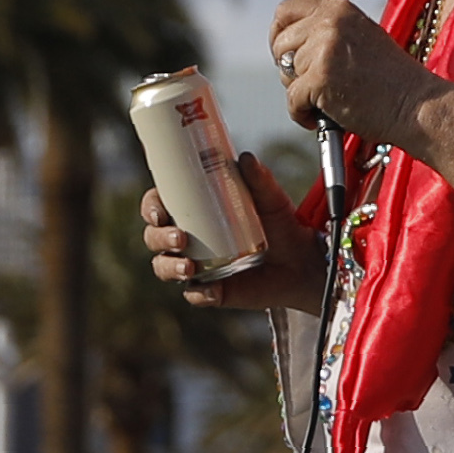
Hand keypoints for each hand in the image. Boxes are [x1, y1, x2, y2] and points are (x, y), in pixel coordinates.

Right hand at [139, 180, 325, 317]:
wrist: (303, 262)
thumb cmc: (282, 226)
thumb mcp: (272, 199)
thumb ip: (260, 179)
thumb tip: (245, 158)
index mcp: (195, 212)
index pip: (159, 206)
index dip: (150, 208)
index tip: (158, 212)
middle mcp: (190, 239)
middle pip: (154, 238)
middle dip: (159, 238)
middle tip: (180, 238)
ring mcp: (198, 267)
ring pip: (164, 267)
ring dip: (169, 267)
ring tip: (189, 268)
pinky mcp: (213, 291)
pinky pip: (195, 295)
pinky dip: (199, 293)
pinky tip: (210, 290)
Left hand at [271, 0, 453, 185]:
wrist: (417, 105)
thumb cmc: (393, 79)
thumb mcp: (362, 36)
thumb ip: (329, 32)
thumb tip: (293, 43)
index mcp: (339, 9)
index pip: (286, 10)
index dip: (279, 33)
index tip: (285, 52)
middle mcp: (328, 24)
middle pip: (280, 43)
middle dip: (289, 68)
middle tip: (312, 84)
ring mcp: (323, 51)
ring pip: (285, 74)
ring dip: (300, 92)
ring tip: (326, 100)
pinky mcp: (320, 80)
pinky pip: (292, 100)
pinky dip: (302, 114)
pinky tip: (321, 117)